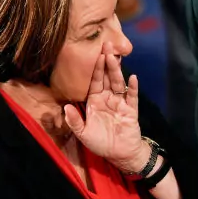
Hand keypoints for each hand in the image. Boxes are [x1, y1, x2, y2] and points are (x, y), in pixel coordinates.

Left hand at [63, 52, 146, 171]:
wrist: (119, 154)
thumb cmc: (100, 143)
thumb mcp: (83, 134)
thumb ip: (74, 121)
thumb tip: (64, 108)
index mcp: (95, 101)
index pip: (94, 81)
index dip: (95, 68)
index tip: (96, 54)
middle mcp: (108, 99)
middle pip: (107, 77)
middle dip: (107, 62)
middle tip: (106, 45)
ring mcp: (120, 103)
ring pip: (118, 83)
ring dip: (116, 70)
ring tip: (115, 57)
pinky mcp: (131, 110)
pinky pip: (132, 97)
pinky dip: (132, 88)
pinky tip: (133, 78)